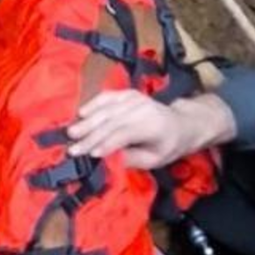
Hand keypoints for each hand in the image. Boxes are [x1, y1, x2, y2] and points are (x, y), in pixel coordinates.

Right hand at [67, 90, 235, 168]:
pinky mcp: (128, 93)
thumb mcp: (155, 160)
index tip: (90, 154)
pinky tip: (81, 113)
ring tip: (72, 133)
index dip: (106, 144)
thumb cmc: (168, 145)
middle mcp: (143, 108)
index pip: (124, 134)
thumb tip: (108, 160)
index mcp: (152, 125)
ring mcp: (135, 98)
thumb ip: (132, 159)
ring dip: (87, 121)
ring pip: (106, 109)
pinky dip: (93, 104)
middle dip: (90, 136)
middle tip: (73, 148)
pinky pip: (107, 97)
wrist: (182, 124)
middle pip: (111, 122)